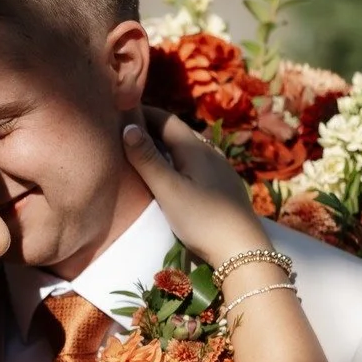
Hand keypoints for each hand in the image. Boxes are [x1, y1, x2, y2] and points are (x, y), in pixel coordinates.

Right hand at [122, 116, 260, 271]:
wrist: (242, 249)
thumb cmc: (202, 220)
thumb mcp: (169, 190)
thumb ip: (147, 159)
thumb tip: (127, 127)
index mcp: (195, 148)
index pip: (165, 118)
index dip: (142, 113)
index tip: (120, 112)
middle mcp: (209, 151)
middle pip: (177, 131)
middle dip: (152, 128)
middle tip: (127, 132)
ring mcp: (219, 168)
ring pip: (188, 147)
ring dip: (166, 144)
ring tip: (146, 152)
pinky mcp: (224, 185)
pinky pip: (197, 162)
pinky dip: (179, 159)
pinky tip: (174, 173)